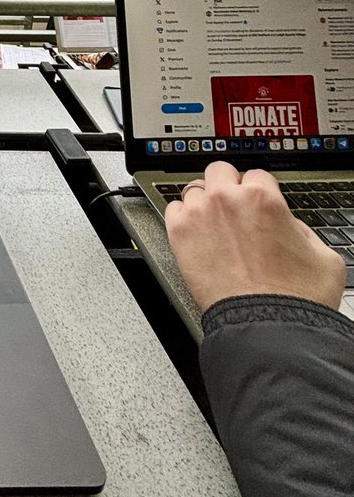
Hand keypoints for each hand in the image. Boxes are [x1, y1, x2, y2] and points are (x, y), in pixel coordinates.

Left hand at [165, 161, 345, 312]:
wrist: (267, 325)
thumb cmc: (295, 298)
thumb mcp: (323, 255)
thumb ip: (300, 229)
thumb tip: (287, 226)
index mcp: (263, 198)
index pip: (257, 174)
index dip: (260, 189)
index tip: (257, 200)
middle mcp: (227, 199)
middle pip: (219, 171)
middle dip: (228, 184)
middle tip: (233, 204)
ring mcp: (199, 214)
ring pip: (193, 189)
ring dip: (203, 201)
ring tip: (213, 221)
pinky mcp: (178, 234)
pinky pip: (173, 209)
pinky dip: (182, 217)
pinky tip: (194, 231)